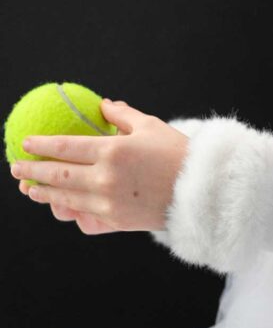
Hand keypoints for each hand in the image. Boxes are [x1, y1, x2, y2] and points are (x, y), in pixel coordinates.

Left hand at [11, 99, 189, 233]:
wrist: (200, 191)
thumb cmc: (177, 153)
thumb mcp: (150, 126)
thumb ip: (122, 115)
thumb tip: (103, 105)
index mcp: (113, 151)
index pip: (65, 147)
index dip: (42, 145)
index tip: (25, 143)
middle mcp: (105, 179)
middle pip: (58, 176)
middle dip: (32, 172)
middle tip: (16, 168)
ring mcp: (108, 204)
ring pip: (65, 199)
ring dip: (43, 194)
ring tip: (30, 189)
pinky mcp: (115, 221)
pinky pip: (83, 218)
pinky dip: (69, 211)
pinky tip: (61, 206)